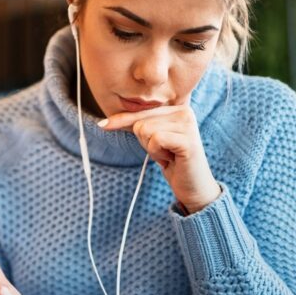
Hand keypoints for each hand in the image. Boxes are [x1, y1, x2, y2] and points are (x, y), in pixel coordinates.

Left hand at [100, 105, 220, 212]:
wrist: (193, 186)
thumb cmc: (172, 161)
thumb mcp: (151, 139)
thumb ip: (135, 125)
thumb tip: (105, 122)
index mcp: (177, 108)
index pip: (141, 112)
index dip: (121, 121)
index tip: (102, 125)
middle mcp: (185, 111)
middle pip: (140, 122)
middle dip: (145, 142)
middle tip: (164, 151)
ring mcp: (188, 124)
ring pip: (145, 131)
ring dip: (152, 149)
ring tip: (168, 155)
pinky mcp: (188, 140)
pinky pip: (155, 141)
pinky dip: (157, 154)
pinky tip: (171, 158)